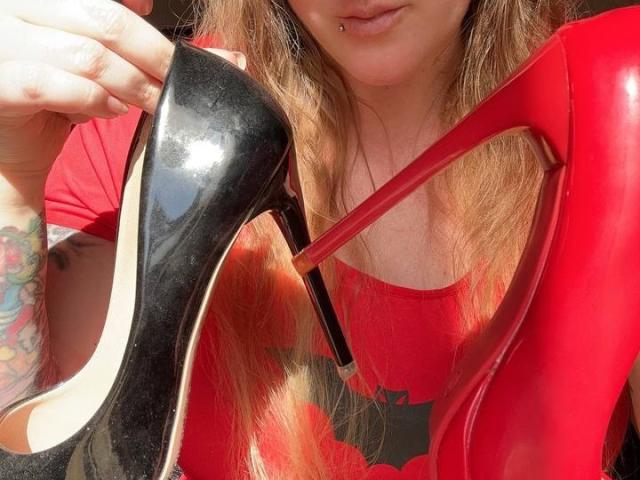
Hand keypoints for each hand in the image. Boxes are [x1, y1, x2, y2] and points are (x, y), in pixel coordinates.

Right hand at [0, 0, 172, 172]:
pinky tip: (113, 110)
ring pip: (87, 56)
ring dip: (132, 83)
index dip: (133, 9)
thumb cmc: (46, 92)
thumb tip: (142, 5)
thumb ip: (100, 26)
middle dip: (150, 53)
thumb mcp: (74, 48)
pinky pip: (50, 86)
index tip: (159, 27)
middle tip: (174, 76)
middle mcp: (8, 9)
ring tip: (151, 100)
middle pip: (103, 20)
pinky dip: (93, 99)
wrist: (12, 142)